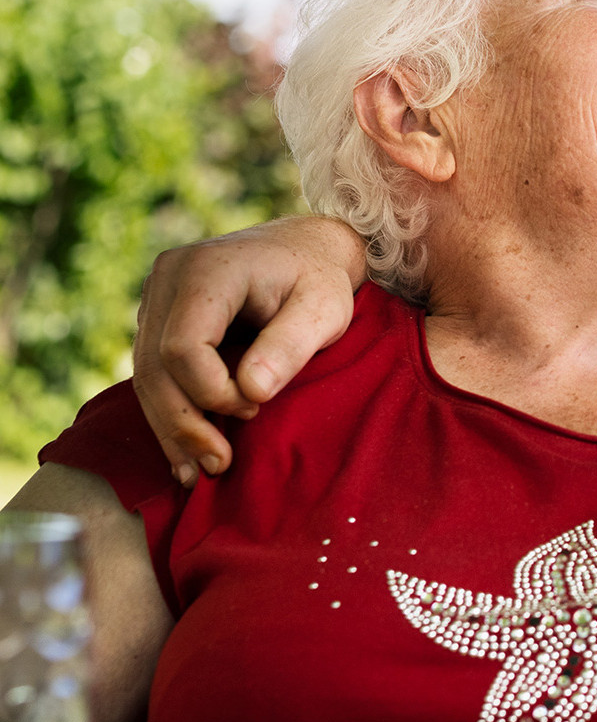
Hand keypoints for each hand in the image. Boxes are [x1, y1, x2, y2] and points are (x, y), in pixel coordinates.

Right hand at [134, 218, 366, 485]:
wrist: (306, 249)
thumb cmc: (320, 279)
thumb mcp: (324, 309)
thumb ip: (290, 346)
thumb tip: (251, 393)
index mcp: (208, 269)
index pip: (183, 346)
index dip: (211, 390)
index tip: (255, 408)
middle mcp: (169, 277)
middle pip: (155, 365)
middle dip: (183, 422)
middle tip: (217, 465)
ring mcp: (157, 296)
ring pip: (146, 374)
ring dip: (171, 426)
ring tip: (198, 472)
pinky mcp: (158, 317)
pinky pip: (153, 371)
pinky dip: (170, 410)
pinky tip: (186, 451)